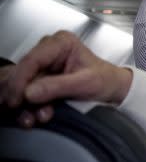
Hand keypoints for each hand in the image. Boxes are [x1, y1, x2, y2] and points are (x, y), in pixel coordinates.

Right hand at [0, 31, 131, 126]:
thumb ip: (57, 86)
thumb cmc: (105, 80)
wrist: (112, 89)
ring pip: (21, 85)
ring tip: (32, 118)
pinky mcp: (39, 79)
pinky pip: (25, 93)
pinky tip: (32, 117)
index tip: (17, 99)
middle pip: (22, 73)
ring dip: (24, 104)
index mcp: (61, 43)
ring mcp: (43, 65)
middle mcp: (48, 50)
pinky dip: (27, 107)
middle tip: (24, 113)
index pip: (33, 59)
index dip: (20, 80)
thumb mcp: (86, 83)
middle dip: (21, 95)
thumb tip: (29, 92)